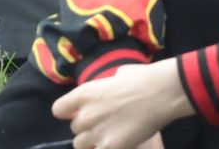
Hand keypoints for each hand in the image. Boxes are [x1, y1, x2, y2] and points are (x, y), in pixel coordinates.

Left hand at [52, 60, 193, 148]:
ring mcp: (96, 133)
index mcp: (83, 93)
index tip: (79, 113)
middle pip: (74, 128)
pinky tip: (117, 143)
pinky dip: (105, 148)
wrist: (160, 93)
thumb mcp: (115, 76)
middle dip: (87, 127)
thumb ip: (103, 88)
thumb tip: (107, 88)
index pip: (58, 110)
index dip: (69, 113)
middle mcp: (85, 114)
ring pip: (80, 145)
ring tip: (108, 137)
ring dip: (92, 142)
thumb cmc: (141, 79)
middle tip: (105, 124)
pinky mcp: (110, 147)